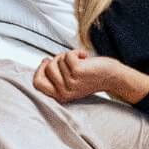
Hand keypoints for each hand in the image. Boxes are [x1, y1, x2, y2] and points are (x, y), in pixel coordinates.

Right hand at [33, 49, 148, 104]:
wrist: (112, 76)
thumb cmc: (91, 76)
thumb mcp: (69, 79)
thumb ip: (56, 74)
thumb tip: (44, 61)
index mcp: (59, 96)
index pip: (37, 83)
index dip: (40, 69)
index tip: (47, 62)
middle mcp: (64, 92)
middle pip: (46, 68)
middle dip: (56, 59)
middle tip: (70, 61)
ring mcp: (71, 83)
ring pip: (57, 60)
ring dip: (68, 56)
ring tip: (80, 61)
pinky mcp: (78, 72)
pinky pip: (68, 55)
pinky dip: (76, 52)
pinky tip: (85, 57)